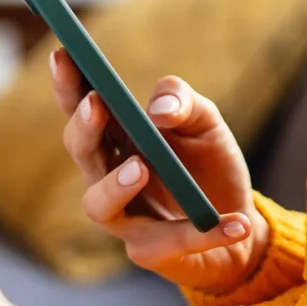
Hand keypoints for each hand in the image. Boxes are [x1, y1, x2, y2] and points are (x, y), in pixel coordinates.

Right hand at [50, 49, 269, 294]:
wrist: (241, 223)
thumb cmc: (211, 166)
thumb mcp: (208, 124)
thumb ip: (185, 104)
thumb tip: (159, 109)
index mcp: (120, 139)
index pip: (84, 108)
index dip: (70, 85)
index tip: (65, 54)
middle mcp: (110, 177)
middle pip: (82, 153)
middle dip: (84, 129)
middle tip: (96, 105)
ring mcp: (126, 218)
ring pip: (100, 206)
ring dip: (115, 185)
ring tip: (140, 166)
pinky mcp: (152, 252)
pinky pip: (171, 242)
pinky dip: (205, 232)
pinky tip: (236, 221)